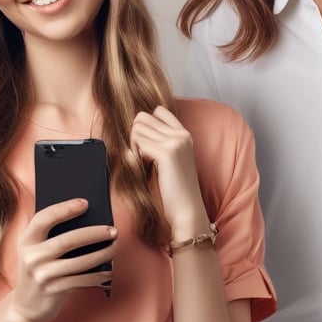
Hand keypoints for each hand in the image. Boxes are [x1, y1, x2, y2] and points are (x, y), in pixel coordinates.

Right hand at [10, 199, 115, 321]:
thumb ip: (52, 237)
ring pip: (79, 262)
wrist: (25, 306)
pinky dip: (98, 275)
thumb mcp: (36, 251)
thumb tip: (90, 224)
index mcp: (26, 240)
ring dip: (102, 254)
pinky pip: (81, 280)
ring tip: (114, 247)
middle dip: (94, 233)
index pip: (44, 218)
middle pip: (68, 240)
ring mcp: (42, 275)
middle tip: (113, 230)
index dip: (64, 209)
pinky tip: (108, 271)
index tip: (85, 203)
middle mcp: (31, 257)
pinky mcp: (53, 290)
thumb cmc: (38, 270)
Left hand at [130, 106, 209, 241]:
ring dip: (134, 145)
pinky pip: (138, 143)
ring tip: (143, 163)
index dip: (145, 126)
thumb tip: (136, 125)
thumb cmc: (176, 189)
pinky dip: (135, 155)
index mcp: (185, 134)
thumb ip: (160, 141)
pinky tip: (144, 168)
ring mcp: (176, 142)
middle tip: (141, 157)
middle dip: (136, 136)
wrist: (187, 211)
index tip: (146, 146)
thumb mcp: (172, 159)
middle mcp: (182, 134)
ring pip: (137, 128)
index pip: (158, 111)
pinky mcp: (167, 153)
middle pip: (142, 118)